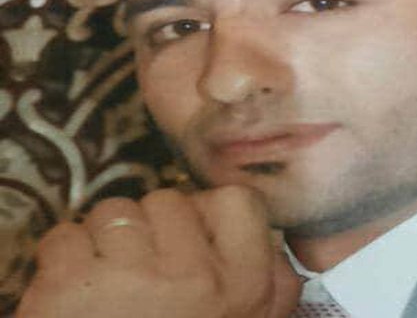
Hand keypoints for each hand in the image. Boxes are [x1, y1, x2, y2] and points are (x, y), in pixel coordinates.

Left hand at [16, 186, 301, 317]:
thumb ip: (274, 287)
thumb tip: (275, 243)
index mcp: (242, 287)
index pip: (233, 201)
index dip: (206, 212)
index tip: (191, 233)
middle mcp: (194, 278)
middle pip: (167, 201)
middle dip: (152, 229)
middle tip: (143, 269)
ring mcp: (131, 279)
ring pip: (115, 211)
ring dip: (106, 241)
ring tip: (106, 283)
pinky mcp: (70, 288)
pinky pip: (65, 235)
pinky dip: (62, 259)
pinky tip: (74, 293)